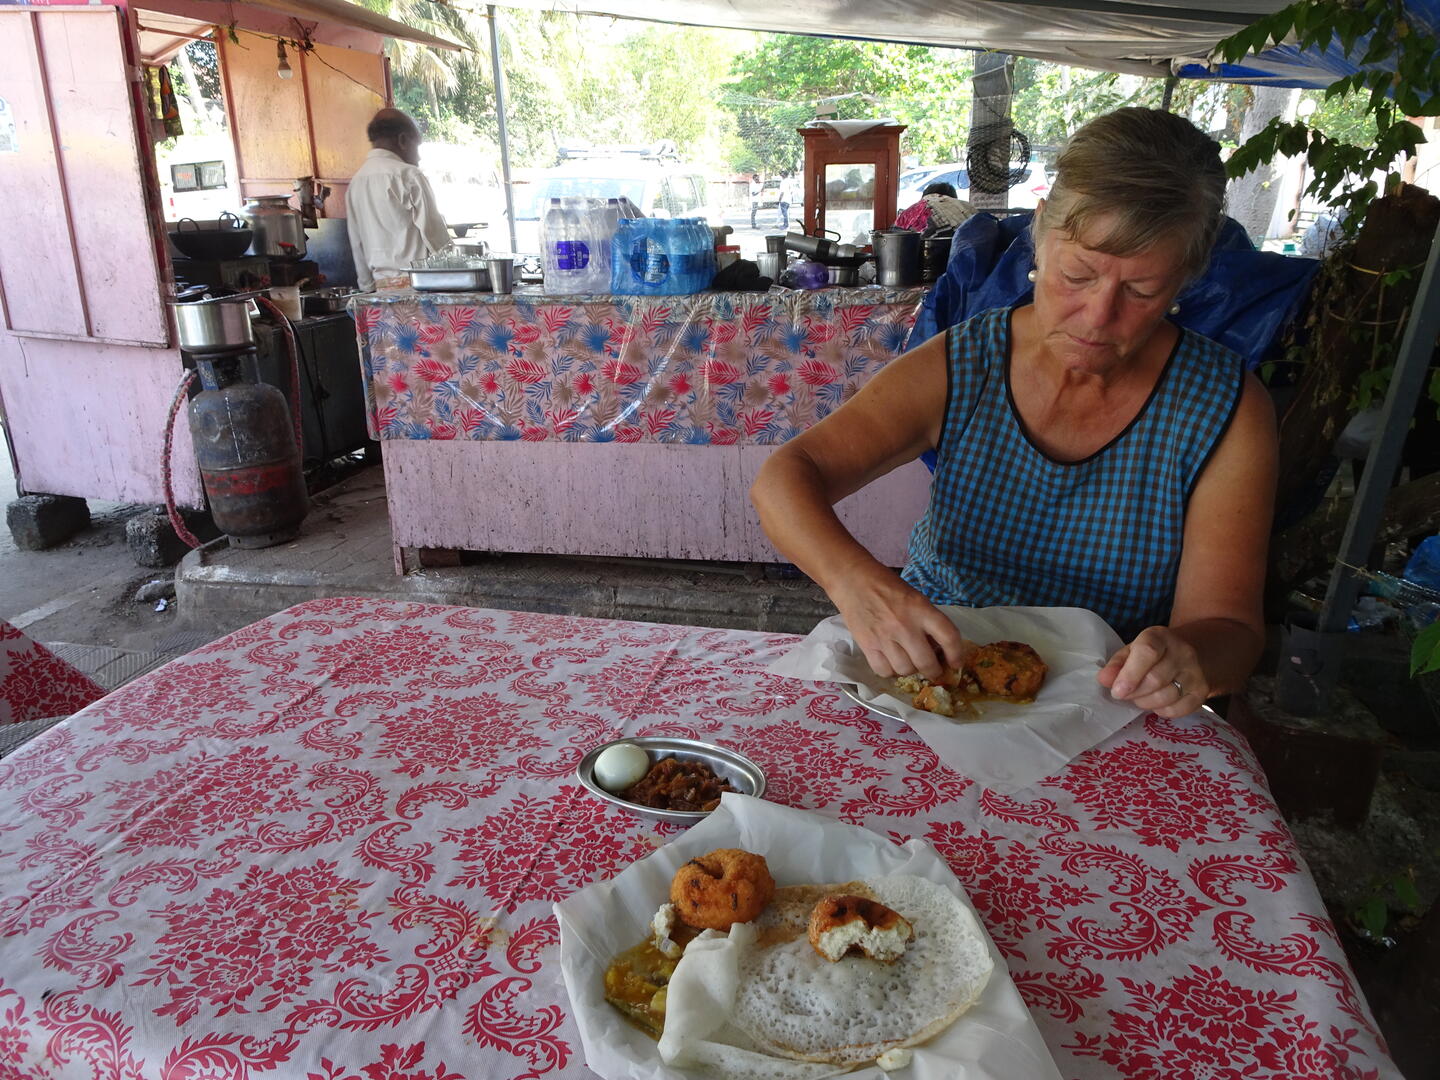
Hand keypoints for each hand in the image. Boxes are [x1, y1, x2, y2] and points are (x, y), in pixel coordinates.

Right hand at [828, 568, 973, 681]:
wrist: (853, 580)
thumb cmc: (887, 586)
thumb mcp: (915, 598)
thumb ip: (927, 621)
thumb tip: (938, 649)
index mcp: (921, 609)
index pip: (949, 637)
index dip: (957, 655)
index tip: (956, 663)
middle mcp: (904, 625)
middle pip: (926, 662)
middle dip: (934, 671)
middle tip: (933, 671)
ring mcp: (884, 637)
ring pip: (905, 670)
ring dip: (911, 670)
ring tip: (909, 663)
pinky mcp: (867, 645)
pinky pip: (884, 671)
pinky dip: (890, 671)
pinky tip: (891, 662)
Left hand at [1097, 626, 1207, 717]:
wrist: (1196, 654)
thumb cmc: (1155, 654)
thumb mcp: (1133, 650)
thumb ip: (1117, 664)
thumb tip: (1103, 679)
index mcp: (1161, 637)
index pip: (1147, 652)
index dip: (1130, 674)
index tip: (1116, 691)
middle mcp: (1183, 652)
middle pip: (1155, 679)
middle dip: (1134, 692)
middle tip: (1124, 694)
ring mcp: (1196, 673)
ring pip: (1165, 697)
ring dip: (1145, 702)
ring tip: (1140, 696)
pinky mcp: (1202, 692)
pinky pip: (1177, 710)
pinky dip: (1161, 711)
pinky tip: (1157, 703)